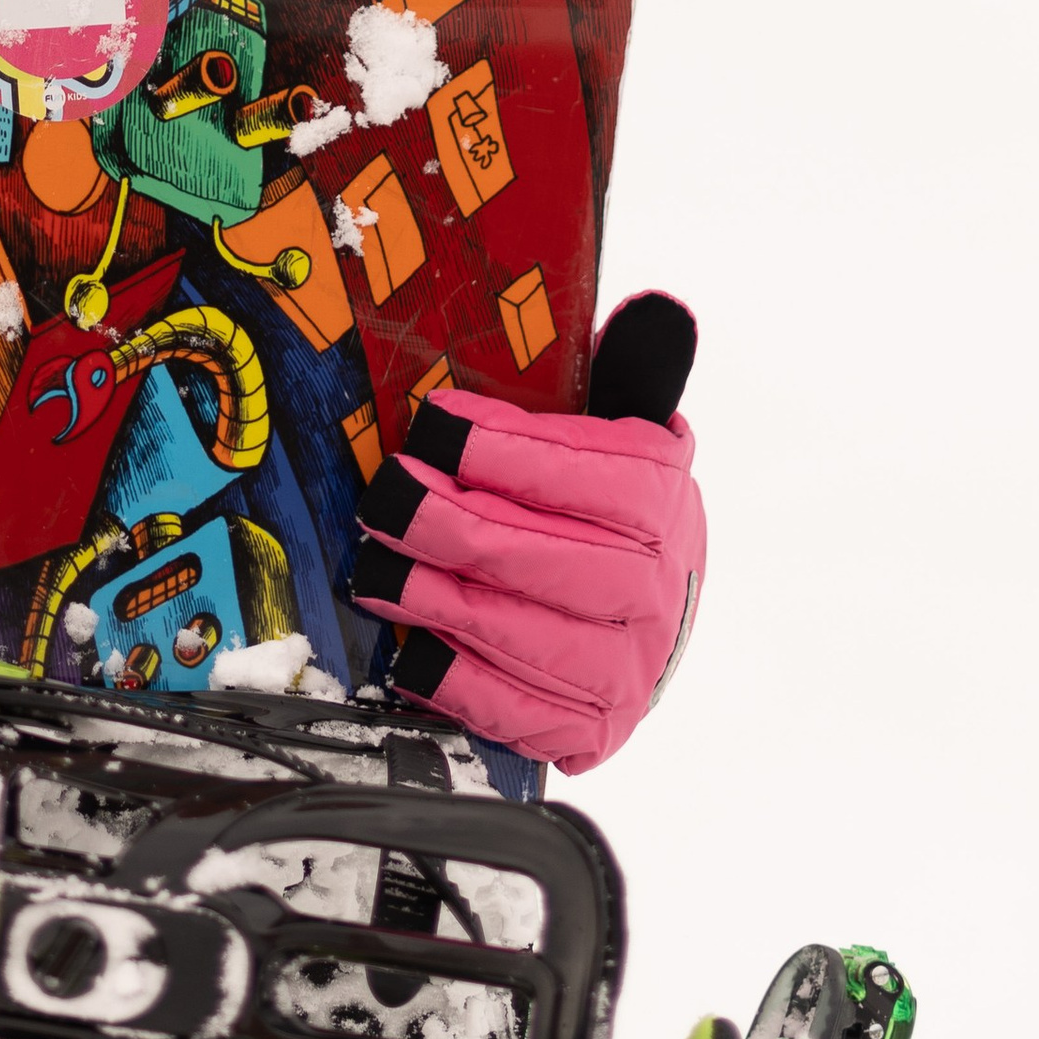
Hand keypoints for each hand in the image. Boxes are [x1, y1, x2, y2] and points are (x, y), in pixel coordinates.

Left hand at [349, 314, 705, 773]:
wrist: (662, 621)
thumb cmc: (622, 515)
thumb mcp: (634, 436)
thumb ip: (629, 376)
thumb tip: (655, 312)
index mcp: (660, 499)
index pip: (571, 469)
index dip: (493, 447)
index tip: (432, 427)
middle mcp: (650, 587)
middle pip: (526, 553)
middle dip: (439, 521)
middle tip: (382, 497)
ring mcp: (625, 666)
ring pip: (507, 629)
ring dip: (427, 596)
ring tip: (376, 567)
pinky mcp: (594, 726)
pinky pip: (509, 706)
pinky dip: (451, 676)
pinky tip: (410, 648)